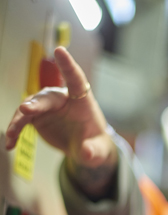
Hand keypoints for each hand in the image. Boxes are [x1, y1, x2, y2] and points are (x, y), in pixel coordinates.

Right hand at [5, 46, 115, 168]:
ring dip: (19, 119)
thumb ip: (93, 151)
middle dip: (36, 103)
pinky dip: (15, 130)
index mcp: (83, 101)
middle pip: (48, 97)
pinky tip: (10, 143)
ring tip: (12, 134)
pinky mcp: (36, 116)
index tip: (60, 50)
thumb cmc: (94, 144)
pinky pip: (22, 120)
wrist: (84, 148)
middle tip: (25, 110)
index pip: (76, 79)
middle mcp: (63, 99)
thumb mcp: (98, 151)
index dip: (68, 65)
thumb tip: (87, 153)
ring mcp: (47, 107)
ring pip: (30, 107)